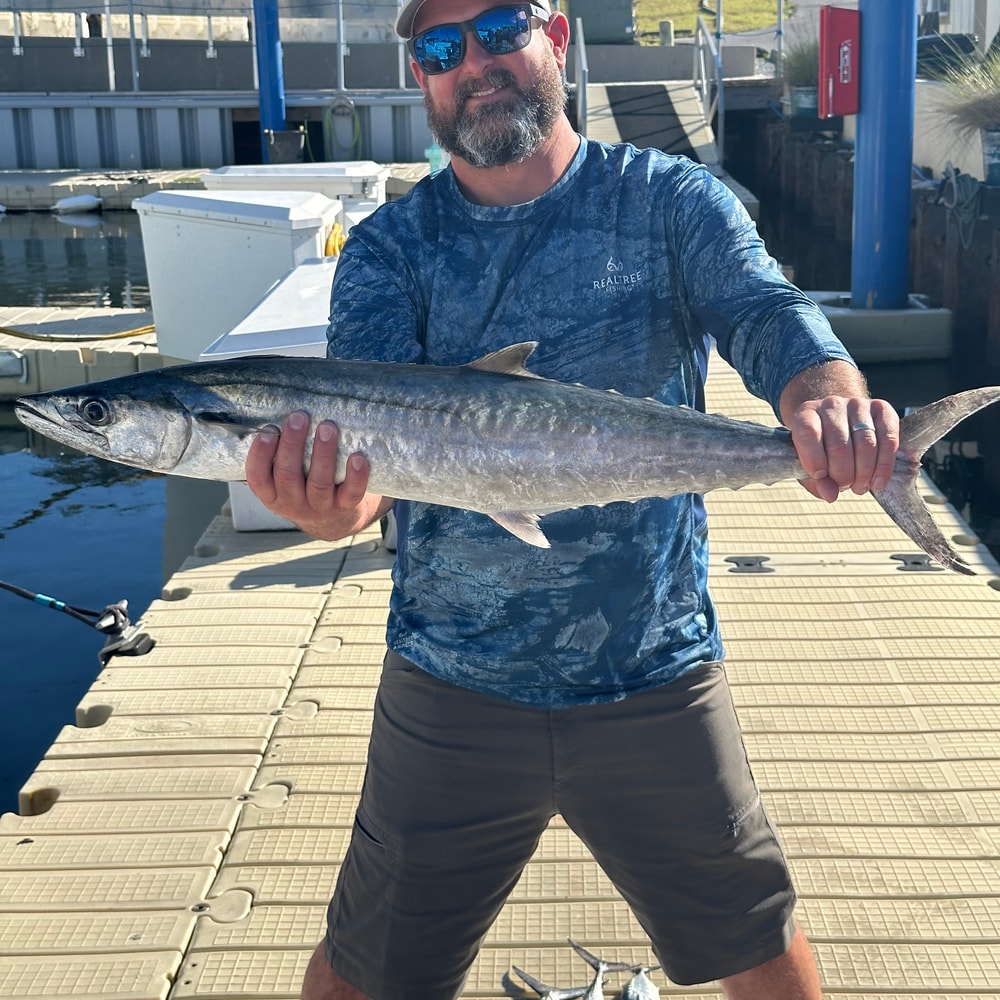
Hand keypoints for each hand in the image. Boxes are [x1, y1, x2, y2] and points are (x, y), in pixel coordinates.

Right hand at [245, 411, 386, 539]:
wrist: (335, 520)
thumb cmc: (305, 485)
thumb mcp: (285, 478)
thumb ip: (279, 455)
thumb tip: (276, 410)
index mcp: (272, 495)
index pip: (258, 478)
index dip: (260, 455)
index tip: (268, 430)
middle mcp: (293, 504)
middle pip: (288, 476)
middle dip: (293, 445)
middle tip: (299, 417)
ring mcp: (320, 508)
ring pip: (319, 483)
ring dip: (323, 454)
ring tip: (328, 427)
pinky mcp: (345, 507)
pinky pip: (351, 493)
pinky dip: (356, 476)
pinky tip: (358, 457)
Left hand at [789, 395, 899, 501]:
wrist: (840, 423)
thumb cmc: (821, 450)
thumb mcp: (810, 466)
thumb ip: (816, 482)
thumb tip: (831, 495)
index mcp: (806, 414)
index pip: (808, 434)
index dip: (814, 460)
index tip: (820, 477)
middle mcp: (831, 404)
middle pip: (840, 446)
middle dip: (843, 475)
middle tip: (845, 486)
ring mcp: (858, 404)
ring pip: (866, 444)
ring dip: (864, 474)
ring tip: (859, 487)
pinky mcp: (882, 409)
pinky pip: (888, 439)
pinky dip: (884, 466)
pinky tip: (878, 483)